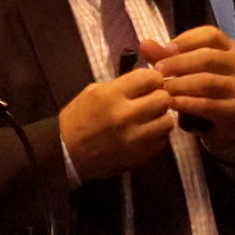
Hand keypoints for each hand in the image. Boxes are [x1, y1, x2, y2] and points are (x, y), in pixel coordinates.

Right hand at [59, 67, 178, 181]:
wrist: (66, 154)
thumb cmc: (78, 119)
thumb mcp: (93, 92)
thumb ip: (121, 85)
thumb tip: (146, 80)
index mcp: (111, 96)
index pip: (150, 78)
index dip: (153, 78)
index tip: (149, 84)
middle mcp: (125, 116)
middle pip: (163, 99)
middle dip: (160, 97)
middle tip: (151, 101)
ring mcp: (134, 139)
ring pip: (168, 121)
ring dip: (161, 117)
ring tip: (151, 118)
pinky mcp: (138, 156)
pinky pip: (161, 141)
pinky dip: (157, 136)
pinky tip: (145, 133)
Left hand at [143, 27, 234, 158]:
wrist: (223, 123)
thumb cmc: (201, 90)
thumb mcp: (184, 69)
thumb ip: (165, 56)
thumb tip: (145, 44)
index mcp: (228, 48)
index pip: (210, 35)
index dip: (185, 40)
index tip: (163, 50)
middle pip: (208, 57)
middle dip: (179, 63)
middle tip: (157, 70)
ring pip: (208, 81)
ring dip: (181, 84)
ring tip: (162, 89)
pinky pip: (208, 104)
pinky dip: (187, 103)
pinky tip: (171, 104)